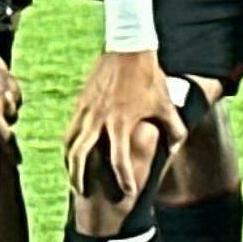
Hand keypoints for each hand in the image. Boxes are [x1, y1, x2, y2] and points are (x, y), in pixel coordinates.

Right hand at [64, 48, 182, 209]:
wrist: (128, 47)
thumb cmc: (150, 76)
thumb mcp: (165, 104)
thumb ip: (173, 129)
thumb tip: (174, 148)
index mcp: (121, 122)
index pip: (119, 160)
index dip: (124, 179)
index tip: (128, 192)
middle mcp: (99, 120)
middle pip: (81, 158)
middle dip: (80, 178)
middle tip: (83, 193)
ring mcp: (86, 111)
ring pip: (69, 144)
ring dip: (69, 164)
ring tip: (73, 177)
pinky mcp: (80, 103)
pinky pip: (69, 130)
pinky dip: (68, 145)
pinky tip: (72, 153)